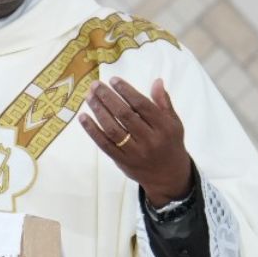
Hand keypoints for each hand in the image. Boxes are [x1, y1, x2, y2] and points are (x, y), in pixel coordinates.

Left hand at [78, 77, 192, 204]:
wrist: (168, 176)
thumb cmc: (170, 143)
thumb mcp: (174, 123)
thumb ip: (164, 103)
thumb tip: (157, 81)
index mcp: (164, 127)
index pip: (142, 105)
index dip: (126, 91)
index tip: (113, 80)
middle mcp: (149, 140)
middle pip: (125, 116)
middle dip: (108, 98)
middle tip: (96, 85)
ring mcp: (134, 152)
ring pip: (113, 129)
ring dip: (99, 111)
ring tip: (89, 97)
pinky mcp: (122, 161)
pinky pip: (104, 144)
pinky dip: (92, 131)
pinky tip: (83, 117)